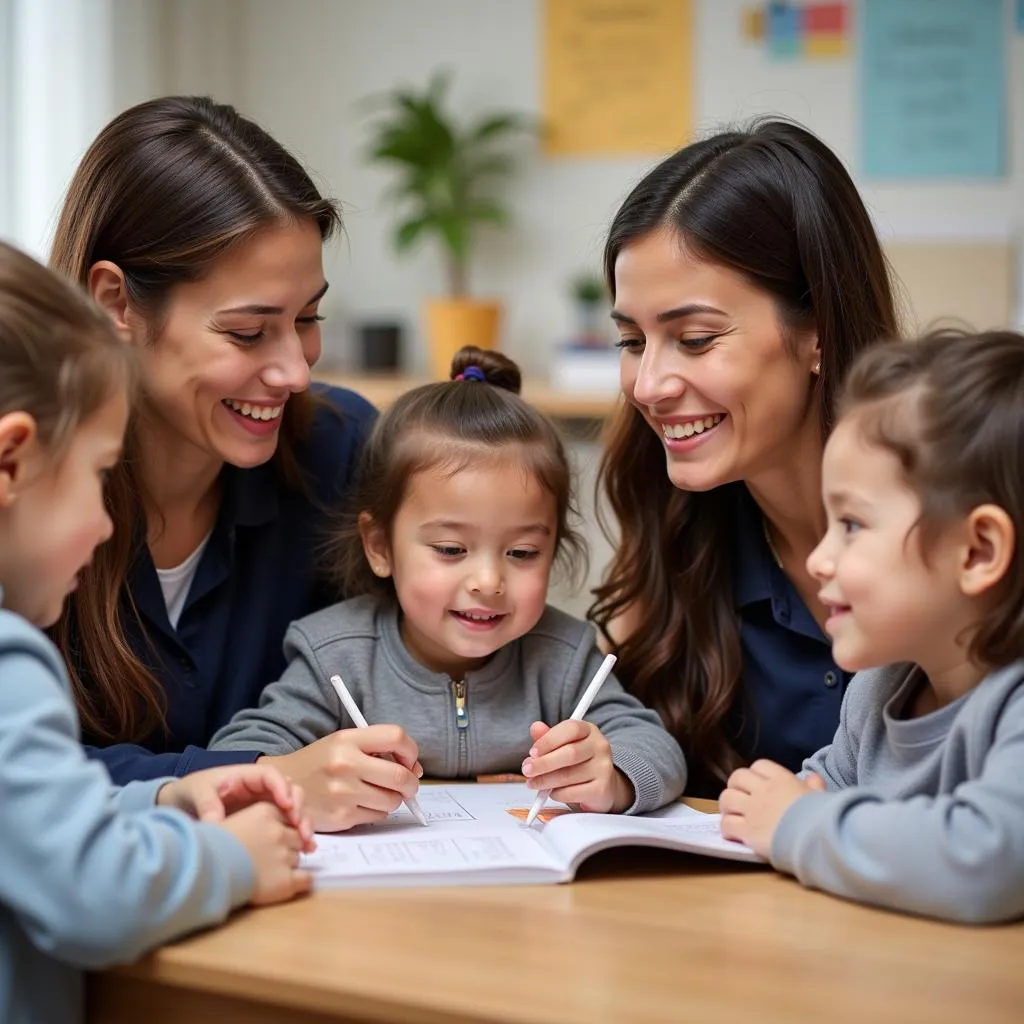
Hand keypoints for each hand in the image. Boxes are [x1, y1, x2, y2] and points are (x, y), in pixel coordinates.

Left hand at [158, 764, 313, 848]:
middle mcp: (263, 789)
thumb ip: (208, 805)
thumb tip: (216, 823)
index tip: (286, 805)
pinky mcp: (267, 821)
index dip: (282, 788)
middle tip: (299, 827)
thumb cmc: (193, 791)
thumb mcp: (198, 793)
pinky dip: (299, 835)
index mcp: (248, 776)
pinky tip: (306, 850)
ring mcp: (267, 804)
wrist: (184, 803)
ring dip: (304, 824)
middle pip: (290, 790)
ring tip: (307, 844)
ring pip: (294, 809)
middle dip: (298, 807)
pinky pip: (287, 825)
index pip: (272, 775)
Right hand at [220, 803, 311, 905]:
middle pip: (296, 838)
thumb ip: (257, 821)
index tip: (272, 840)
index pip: (288, 818)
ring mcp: (284, 856)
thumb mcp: (234, 820)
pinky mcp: (286, 880)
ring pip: (298, 858)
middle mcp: (279, 831)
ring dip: (289, 864)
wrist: (203, 871)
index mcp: (267, 811)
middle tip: (268, 858)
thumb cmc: (211, 847)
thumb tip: (272, 829)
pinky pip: (306, 880)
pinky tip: (290, 884)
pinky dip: (302, 882)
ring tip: (269, 872)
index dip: (282, 830)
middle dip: (287, 847)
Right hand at [259, 725, 422, 832]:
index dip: (410, 750)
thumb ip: (376, 748)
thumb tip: (414, 768)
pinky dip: (378, 810)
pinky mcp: (341, 818)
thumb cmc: (320, 763)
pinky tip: (363, 803)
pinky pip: (378, 816)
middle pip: (400, 775)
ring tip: (380, 792)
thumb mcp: (343, 742)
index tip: (409, 759)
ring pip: (392, 800)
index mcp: (347, 740)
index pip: (396, 737)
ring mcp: (343, 793)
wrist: (282, 786)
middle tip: (408, 783)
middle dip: (411, 782)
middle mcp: (345, 764)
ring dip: (394, 798)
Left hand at [521, 720, 633, 812]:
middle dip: (543, 763)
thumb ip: (548, 737)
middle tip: (527, 770)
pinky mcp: (601, 789)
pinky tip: (552, 792)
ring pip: (569, 775)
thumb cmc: (578, 762)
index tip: (532, 752)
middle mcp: (600, 746)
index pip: (571, 729)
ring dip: (545, 781)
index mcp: (589, 730)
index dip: (549, 740)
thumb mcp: (563, 745)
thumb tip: (535, 727)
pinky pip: (573, 792)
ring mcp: (603, 768)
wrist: (603, 786)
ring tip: (533, 783)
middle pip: (570, 753)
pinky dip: (557, 794)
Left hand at [719, 761, 825, 856]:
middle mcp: (763, 790)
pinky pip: (726, 824)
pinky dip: (726, 828)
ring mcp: (753, 809)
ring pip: (726, 798)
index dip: (756, 774)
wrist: (817, 838)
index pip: (759, 766)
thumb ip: (815, 787)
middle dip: (736, 786)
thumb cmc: (823, 817)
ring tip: (732, 814)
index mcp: (782, 780)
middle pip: (737, 777)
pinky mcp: (747, 830)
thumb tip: (814, 779)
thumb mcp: (821, 797)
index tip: (758, 784)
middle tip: (740, 798)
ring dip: (727, 806)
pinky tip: (733, 834)